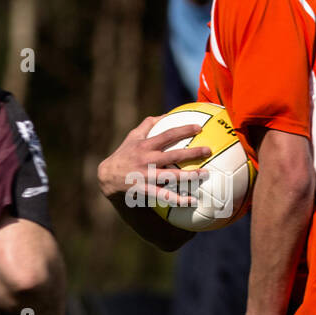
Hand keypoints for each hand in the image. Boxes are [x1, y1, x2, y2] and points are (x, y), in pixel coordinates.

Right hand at [97, 115, 211, 206]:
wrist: (107, 177)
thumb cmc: (124, 154)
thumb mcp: (132, 136)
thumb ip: (148, 125)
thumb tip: (165, 114)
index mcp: (146, 145)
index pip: (168, 134)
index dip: (183, 130)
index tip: (199, 127)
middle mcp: (147, 159)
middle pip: (173, 154)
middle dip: (192, 152)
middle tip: (208, 150)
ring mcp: (147, 175)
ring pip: (171, 176)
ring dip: (189, 176)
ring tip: (205, 174)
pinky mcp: (145, 190)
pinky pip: (164, 195)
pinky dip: (178, 199)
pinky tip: (192, 200)